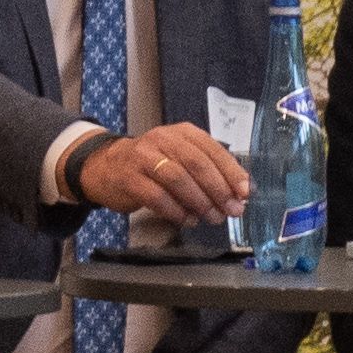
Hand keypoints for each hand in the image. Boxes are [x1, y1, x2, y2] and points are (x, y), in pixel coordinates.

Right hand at [73, 123, 251, 226]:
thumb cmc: (152, 165)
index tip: (245, 193)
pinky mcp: (129, 178)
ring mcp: (144, 158)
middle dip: (219, 190)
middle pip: (197, 164)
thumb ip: (208, 170)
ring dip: (199, 202)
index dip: (231, 171)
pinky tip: (187, 220)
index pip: (212, 149)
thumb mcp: (180, 158)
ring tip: (212, 218)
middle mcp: (163, 139)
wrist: (106, 166)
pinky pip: (157, 197)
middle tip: (232, 211)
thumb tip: (240, 192)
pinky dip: (176, 211)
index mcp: (182, 133)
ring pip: (178, 179)